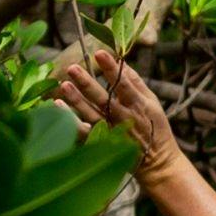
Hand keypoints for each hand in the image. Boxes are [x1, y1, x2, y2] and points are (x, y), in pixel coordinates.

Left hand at [55, 46, 184, 183]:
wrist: (157, 162)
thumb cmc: (155, 127)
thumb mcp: (152, 103)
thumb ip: (136, 83)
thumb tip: (121, 61)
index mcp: (138, 105)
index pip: (124, 84)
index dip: (111, 69)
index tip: (99, 53)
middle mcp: (123, 118)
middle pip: (103, 99)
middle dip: (87, 83)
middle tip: (72, 68)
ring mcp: (111, 131)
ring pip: (90, 114)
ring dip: (76, 100)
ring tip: (64, 85)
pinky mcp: (102, 144)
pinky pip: (83, 132)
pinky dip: (70, 121)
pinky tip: (58, 107)